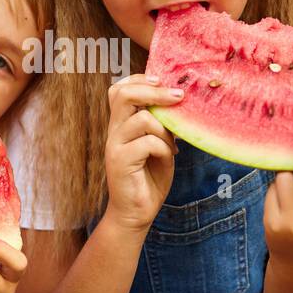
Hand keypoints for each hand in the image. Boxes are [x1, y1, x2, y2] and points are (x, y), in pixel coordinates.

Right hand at [104, 74, 180, 231]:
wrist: (136, 213)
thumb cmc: (150, 179)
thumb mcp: (159, 146)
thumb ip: (161, 126)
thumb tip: (178, 103)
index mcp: (121, 125)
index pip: (119, 89)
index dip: (139, 79)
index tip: (161, 81)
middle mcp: (114, 132)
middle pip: (123, 94)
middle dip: (154, 90)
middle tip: (179, 96)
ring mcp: (115, 146)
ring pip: (141, 117)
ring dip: (165, 128)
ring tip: (173, 144)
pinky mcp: (120, 161)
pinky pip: (148, 142)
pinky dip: (164, 148)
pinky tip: (168, 158)